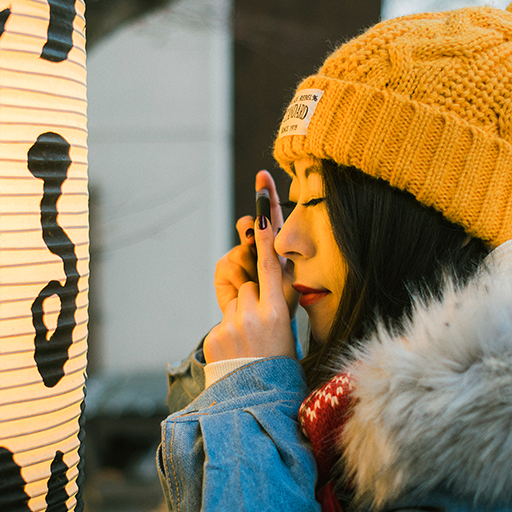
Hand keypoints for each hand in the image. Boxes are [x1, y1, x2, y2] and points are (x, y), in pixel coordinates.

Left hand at [205, 171, 296, 362]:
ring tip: (249, 343)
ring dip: (240, 316)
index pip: (270, 269)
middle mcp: (253, 317)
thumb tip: (260, 283)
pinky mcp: (214, 336)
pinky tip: (237, 351)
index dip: (265, 242)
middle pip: (248, 287)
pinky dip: (228, 333)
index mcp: (277, 314)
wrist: (259, 398)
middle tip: (260, 328)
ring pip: (235, 303)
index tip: (259, 220)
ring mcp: (230, 327)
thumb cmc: (279, 363)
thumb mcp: (288, 332)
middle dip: (253, 300)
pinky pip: (222, 322)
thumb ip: (275, 304)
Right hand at [211, 171, 297, 313]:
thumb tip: (258, 225)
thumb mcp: (288, 282)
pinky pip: (229, 266)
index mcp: (277, 250)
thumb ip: (275, 255)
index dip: (267, 196)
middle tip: (254, 236)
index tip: (263, 175)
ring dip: (249, 271)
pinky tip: (240, 295)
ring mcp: (238, 259)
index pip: (272, 218)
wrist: (261, 337)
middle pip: (250, 226)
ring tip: (256, 292)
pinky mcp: (223, 271)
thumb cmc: (279, 311)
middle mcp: (256, 251)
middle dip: (253, 232)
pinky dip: (236, 282)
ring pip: (241, 251)